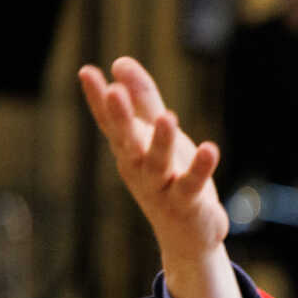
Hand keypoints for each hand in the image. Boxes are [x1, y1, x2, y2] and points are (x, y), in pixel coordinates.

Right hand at [77, 57, 244, 297]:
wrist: (188, 235)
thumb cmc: (168, 178)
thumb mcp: (154, 136)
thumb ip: (143, 101)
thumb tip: (119, 63)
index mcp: (128, 150)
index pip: (109, 122)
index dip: (97, 99)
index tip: (86, 71)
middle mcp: (139, 168)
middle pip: (126, 141)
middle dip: (120, 118)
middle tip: (114, 92)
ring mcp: (161, 188)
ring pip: (158, 163)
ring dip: (161, 141)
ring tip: (167, 117)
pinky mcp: (188, 203)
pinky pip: (193, 184)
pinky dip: (201, 168)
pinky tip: (211, 149)